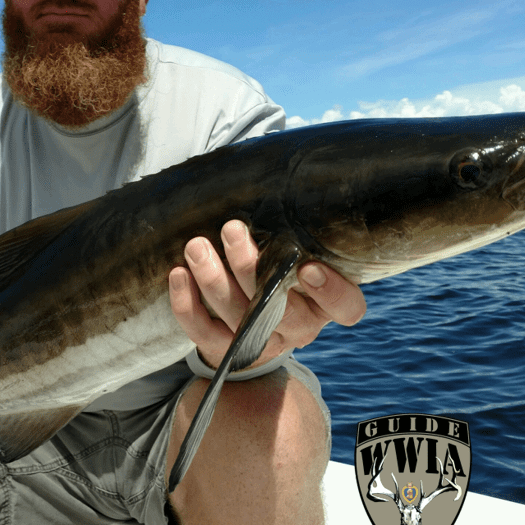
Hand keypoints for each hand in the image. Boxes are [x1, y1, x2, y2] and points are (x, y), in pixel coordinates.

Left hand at [169, 220, 365, 369]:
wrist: (250, 312)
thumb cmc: (279, 258)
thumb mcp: (300, 243)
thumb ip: (298, 225)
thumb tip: (276, 176)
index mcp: (326, 302)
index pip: (345, 307)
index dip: (331, 292)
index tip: (309, 265)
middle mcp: (299, 325)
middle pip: (282, 310)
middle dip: (250, 267)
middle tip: (231, 229)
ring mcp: (262, 340)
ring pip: (239, 319)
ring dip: (213, 280)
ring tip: (195, 246)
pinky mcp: (224, 349)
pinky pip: (203, 333)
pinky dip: (187, 304)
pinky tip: (178, 274)